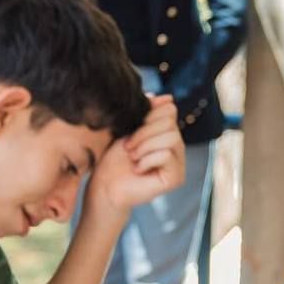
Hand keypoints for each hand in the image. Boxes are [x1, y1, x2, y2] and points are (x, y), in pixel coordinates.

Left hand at [87, 96, 185, 216]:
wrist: (104, 186)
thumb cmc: (113, 158)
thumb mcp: (129, 128)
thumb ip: (148, 112)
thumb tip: (168, 97)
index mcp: (167, 132)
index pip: (170, 110)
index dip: (149, 115)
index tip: (131, 130)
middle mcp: (177, 147)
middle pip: (170, 123)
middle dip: (144, 133)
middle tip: (128, 147)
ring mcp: (179, 163)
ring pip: (171, 138)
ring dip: (145, 147)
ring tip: (133, 158)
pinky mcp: (176, 177)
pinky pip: (167, 155)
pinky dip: (147, 160)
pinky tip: (138, 169)